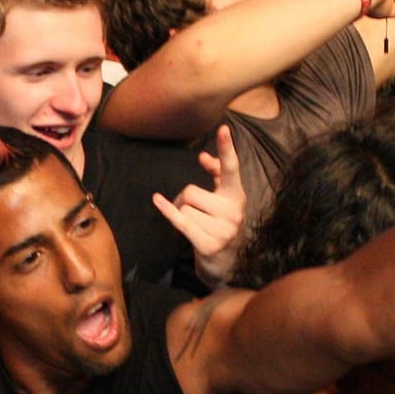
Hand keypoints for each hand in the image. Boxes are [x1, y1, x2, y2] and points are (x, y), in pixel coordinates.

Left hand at [153, 126, 245, 288]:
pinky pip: (180, 221)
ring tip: (193, 225)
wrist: (226, 265)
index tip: (223, 128)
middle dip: (183, 200)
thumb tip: (204, 155)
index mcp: (237, 196)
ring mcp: (223, 230)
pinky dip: (167, 211)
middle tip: (192, 212)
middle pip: (190, 191)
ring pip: (184, 208)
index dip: (227, 149)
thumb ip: (216, 175)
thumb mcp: (223, 199)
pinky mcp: (208, 244)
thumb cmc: (220, 224)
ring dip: (180, 214)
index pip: (231, 169)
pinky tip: (158, 201)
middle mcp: (234, 212)